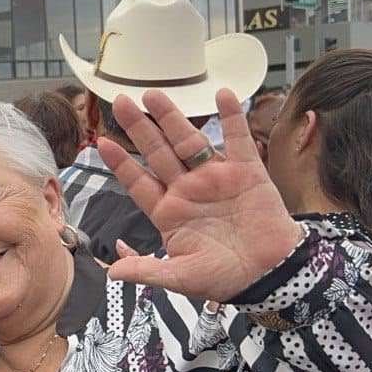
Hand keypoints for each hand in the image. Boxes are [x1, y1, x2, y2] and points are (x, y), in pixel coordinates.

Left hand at [99, 88, 303, 301]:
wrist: (270, 275)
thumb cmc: (224, 277)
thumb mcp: (180, 277)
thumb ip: (147, 270)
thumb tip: (113, 273)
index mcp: (168, 211)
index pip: (137, 182)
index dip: (120, 163)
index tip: (101, 143)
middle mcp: (187, 189)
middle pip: (157, 153)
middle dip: (139, 128)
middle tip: (121, 102)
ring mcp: (215, 178)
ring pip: (189, 141)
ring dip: (172, 117)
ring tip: (154, 95)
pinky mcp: (247, 172)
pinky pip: (238, 140)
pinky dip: (233, 117)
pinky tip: (224, 95)